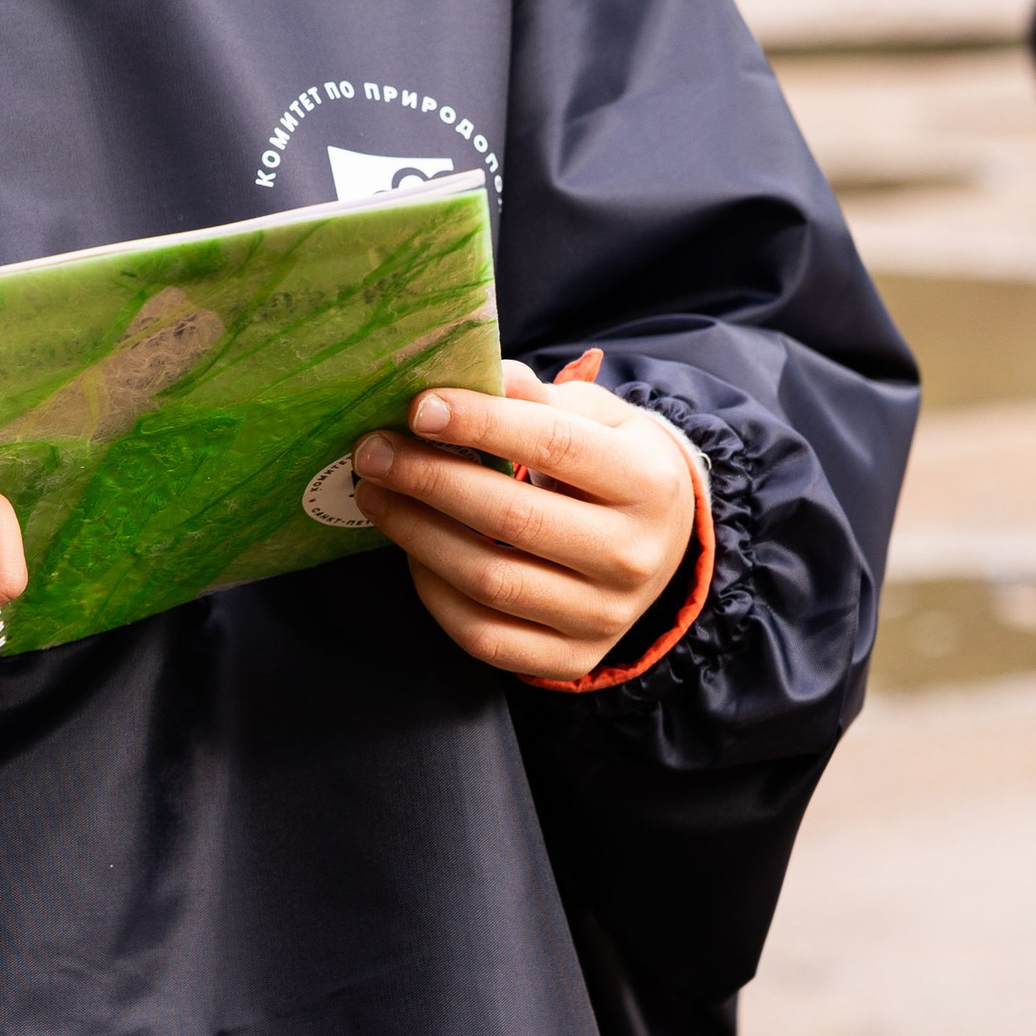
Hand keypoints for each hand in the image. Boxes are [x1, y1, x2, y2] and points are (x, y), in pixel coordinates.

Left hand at [351, 359, 696, 682]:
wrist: (662, 545)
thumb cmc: (613, 466)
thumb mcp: (596, 418)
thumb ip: (537, 396)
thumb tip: (473, 376)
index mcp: (648, 483)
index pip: (555, 444)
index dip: (482, 422)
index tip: (419, 407)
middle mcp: (633, 557)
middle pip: (511, 518)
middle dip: (428, 479)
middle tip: (373, 451)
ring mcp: (603, 617)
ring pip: (489, 580)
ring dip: (416, 534)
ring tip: (375, 494)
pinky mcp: (571, 658)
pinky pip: (482, 635)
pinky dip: (433, 592)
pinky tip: (410, 550)